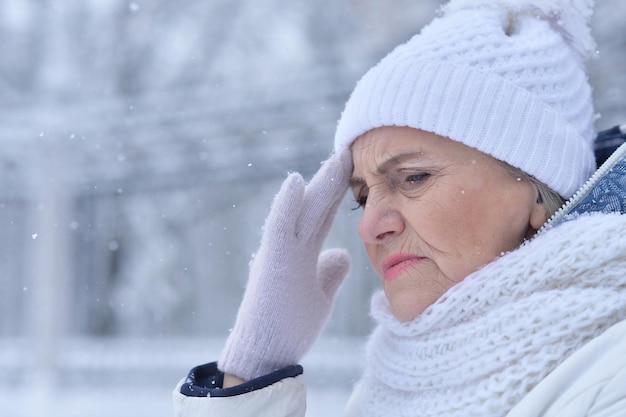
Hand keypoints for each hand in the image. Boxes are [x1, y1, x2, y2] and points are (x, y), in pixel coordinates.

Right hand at [218, 150, 351, 380]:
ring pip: (303, 212)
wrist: (264, 354)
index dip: (337, 194)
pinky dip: (286, 205)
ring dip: (319, 184)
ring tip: (335, 158)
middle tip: (348, 152)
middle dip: (334, 181)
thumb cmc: (288, 327)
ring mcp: (281, 255)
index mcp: (302, 254)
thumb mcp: (320, 297)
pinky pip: (279, 229)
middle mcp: (291, 248)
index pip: (323, 217)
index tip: (352, 171)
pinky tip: (296, 181)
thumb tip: (342, 254)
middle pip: (317, 208)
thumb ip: (330, 273)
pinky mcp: (272, 265)